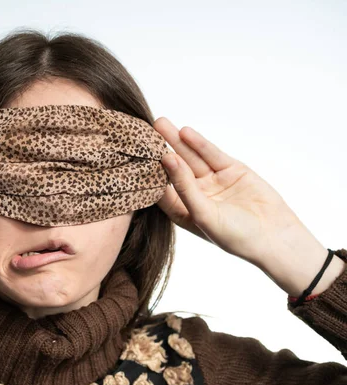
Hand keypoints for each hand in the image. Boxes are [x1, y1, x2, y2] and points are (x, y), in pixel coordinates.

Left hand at [152, 117, 335, 295]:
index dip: (148, 174)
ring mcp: (212, 181)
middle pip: (173, 168)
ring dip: (176, 141)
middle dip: (159, 150)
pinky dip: (199, 143)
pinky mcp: (230, 170)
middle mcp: (195, 194)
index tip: (131, 157)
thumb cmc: (235, 236)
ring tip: (159, 123)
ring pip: (190, 157)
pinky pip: (211, 154)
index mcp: (183, 211)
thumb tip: (167, 159)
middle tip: (142, 132)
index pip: (160, 189)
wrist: (275, 237)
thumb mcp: (203, 214)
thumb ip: (184, 187)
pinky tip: (185, 132)